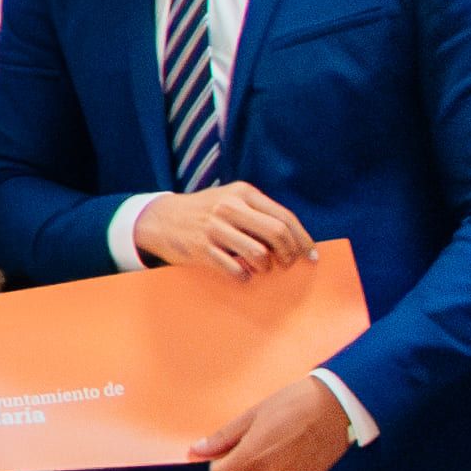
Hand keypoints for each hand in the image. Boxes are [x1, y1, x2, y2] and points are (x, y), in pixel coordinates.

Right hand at [131, 183, 311, 277]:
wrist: (159, 219)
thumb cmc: (203, 212)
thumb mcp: (230, 199)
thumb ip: (257, 212)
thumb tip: (293, 237)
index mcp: (243, 193)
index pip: (284, 217)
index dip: (302, 239)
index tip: (311, 256)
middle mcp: (230, 207)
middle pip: (277, 234)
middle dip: (289, 254)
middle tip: (287, 264)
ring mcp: (214, 228)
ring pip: (259, 253)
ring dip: (266, 267)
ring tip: (262, 269)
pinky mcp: (201, 248)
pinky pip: (234, 269)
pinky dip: (244, 277)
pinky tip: (243, 275)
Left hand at [193, 373, 353, 470]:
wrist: (339, 404)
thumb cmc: (293, 402)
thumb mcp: (253, 414)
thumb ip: (223, 437)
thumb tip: (196, 452)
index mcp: (252, 457)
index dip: (220, 463)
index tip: (229, 447)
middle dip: (248, 455)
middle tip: (265, 430)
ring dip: (270, 458)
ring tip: (287, 432)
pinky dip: (290, 461)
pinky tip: (302, 441)